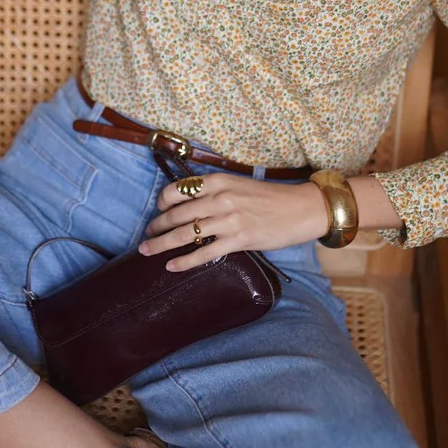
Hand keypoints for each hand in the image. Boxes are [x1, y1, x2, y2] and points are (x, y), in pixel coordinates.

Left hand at [138, 174, 327, 272]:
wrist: (300, 208)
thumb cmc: (269, 198)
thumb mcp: (237, 185)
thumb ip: (214, 192)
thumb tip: (188, 205)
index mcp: (218, 181)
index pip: (177, 190)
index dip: (162, 203)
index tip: (158, 212)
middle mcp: (220, 198)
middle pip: (176, 214)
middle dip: (156, 227)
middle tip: (146, 236)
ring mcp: (229, 219)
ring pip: (185, 233)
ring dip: (162, 243)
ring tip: (147, 251)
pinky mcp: (239, 239)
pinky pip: (204, 253)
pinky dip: (184, 261)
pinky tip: (172, 266)